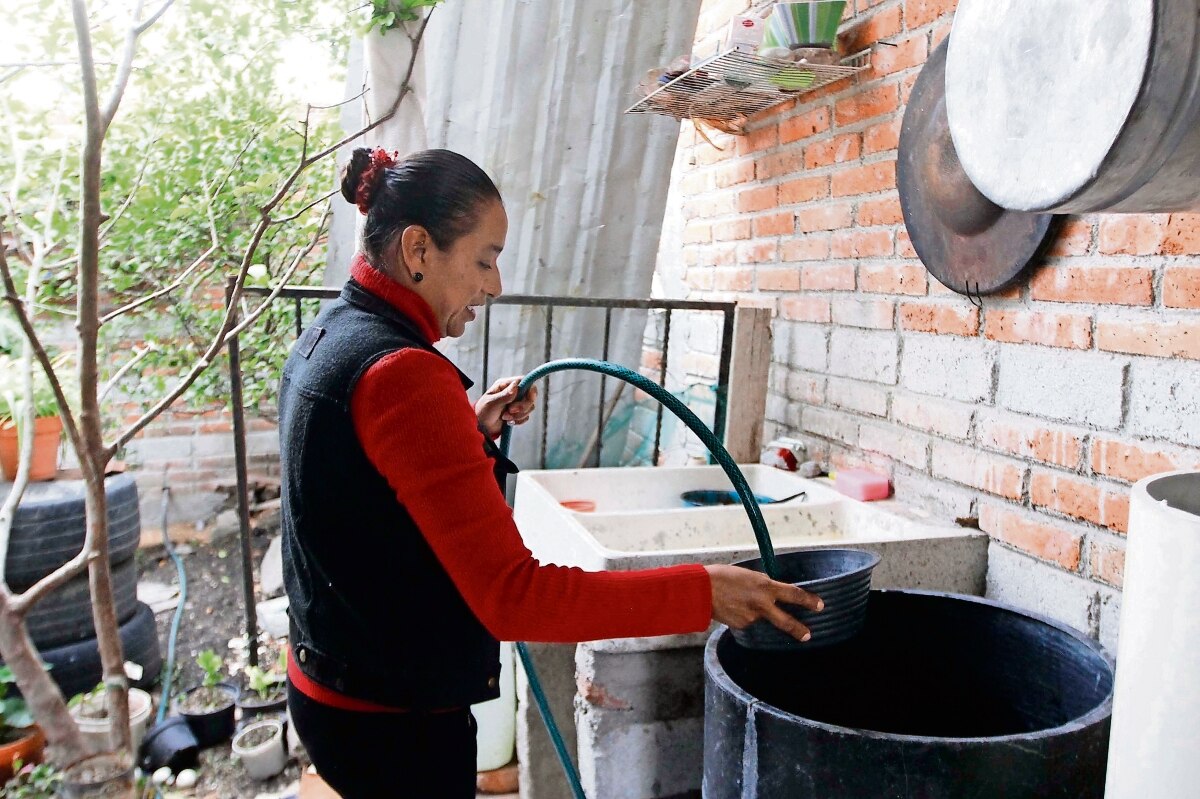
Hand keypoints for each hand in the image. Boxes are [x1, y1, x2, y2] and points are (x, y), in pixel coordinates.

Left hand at [475, 376, 537, 438]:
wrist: (481, 427)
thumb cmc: (483, 412)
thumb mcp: (491, 403)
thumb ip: (504, 395)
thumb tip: (516, 387)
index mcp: (506, 385)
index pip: (525, 381)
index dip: (529, 389)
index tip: (527, 398)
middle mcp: (513, 392)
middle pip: (531, 395)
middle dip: (523, 405)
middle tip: (511, 410)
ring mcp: (517, 403)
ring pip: (529, 407)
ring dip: (519, 415)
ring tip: (505, 417)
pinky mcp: (518, 413)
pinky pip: (526, 416)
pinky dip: (518, 421)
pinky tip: (508, 422)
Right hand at [704, 564, 822, 642]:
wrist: (700, 590)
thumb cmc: (722, 576)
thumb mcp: (748, 575)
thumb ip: (763, 585)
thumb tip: (771, 593)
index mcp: (765, 587)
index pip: (794, 595)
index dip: (809, 601)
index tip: (820, 605)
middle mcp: (762, 604)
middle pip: (786, 621)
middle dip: (799, 630)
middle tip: (808, 635)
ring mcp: (751, 618)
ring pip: (761, 618)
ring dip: (756, 612)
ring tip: (738, 600)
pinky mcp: (740, 626)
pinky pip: (747, 622)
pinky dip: (743, 616)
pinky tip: (732, 607)